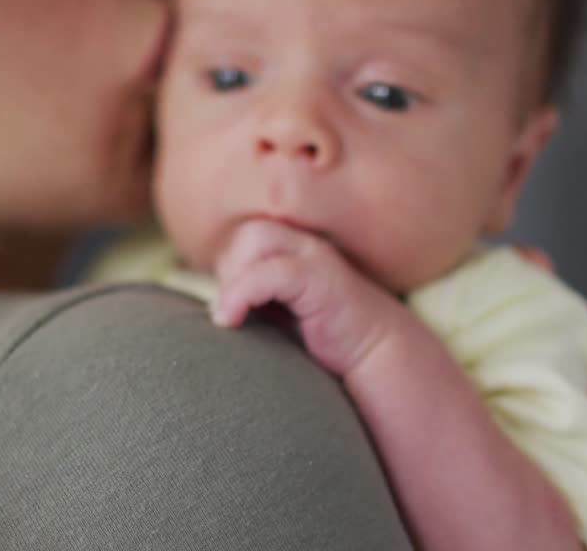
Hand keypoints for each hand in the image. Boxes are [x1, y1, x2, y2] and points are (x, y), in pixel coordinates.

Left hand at [212, 218, 412, 377]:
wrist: (375, 355)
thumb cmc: (325, 338)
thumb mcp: (281, 313)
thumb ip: (253, 298)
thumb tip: (211, 306)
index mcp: (295, 249)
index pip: (245, 236)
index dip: (227, 266)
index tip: (228, 305)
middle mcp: (305, 246)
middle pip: (247, 232)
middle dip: (227, 269)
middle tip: (231, 310)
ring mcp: (315, 259)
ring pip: (255, 240)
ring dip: (232, 278)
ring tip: (231, 315)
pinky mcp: (322, 280)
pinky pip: (268, 272)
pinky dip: (240, 294)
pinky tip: (232, 320)